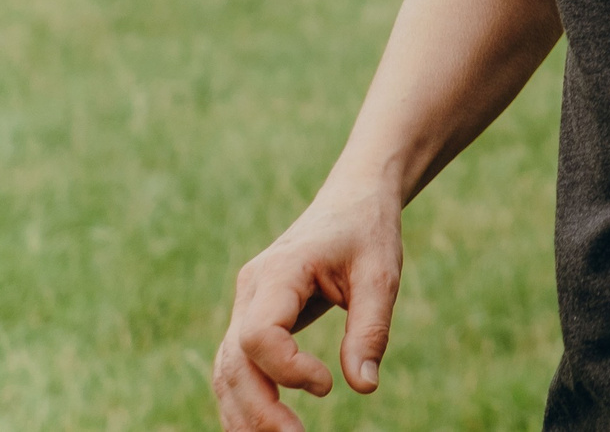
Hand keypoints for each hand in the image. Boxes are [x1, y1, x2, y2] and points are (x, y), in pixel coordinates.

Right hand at [213, 182, 403, 431]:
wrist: (351, 200)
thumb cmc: (367, 232)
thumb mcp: (381, 274)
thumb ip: (371, 329)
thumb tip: (364, 386)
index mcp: (278, 272)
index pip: (258, 335)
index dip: (287, 370)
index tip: (327, 384)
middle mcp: (251, 290)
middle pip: (234, 362)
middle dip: (258, 410)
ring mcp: (246, 305)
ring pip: (227, 370)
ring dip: (245, 413)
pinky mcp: (253, 318)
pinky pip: (237, 366)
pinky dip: (245, 400)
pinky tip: (265, 428)